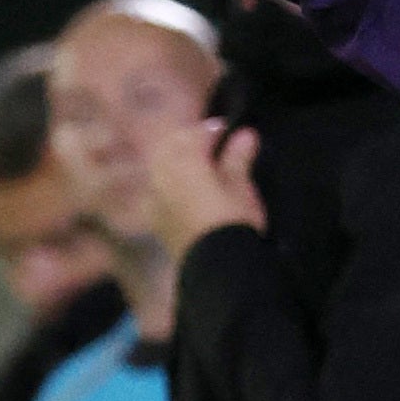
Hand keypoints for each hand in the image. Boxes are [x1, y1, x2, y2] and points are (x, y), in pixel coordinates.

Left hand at [147, 118, 265, 262]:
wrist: (216, 269)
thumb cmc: (232, 222)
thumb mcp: (240, 187)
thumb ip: (238, 158)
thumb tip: (245, 135)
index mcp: (182, 161)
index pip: (195, 134)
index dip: (214, 130)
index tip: (231, 132)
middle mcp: (161, 176)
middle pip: (171, 148)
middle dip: (190, 143)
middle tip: (215, 149)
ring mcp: (153, 199)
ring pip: (161, 168)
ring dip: (178, 163)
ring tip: (204, 171)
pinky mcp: (155, 221)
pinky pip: (158, 190)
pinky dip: (171, 183)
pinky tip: (188, 192)